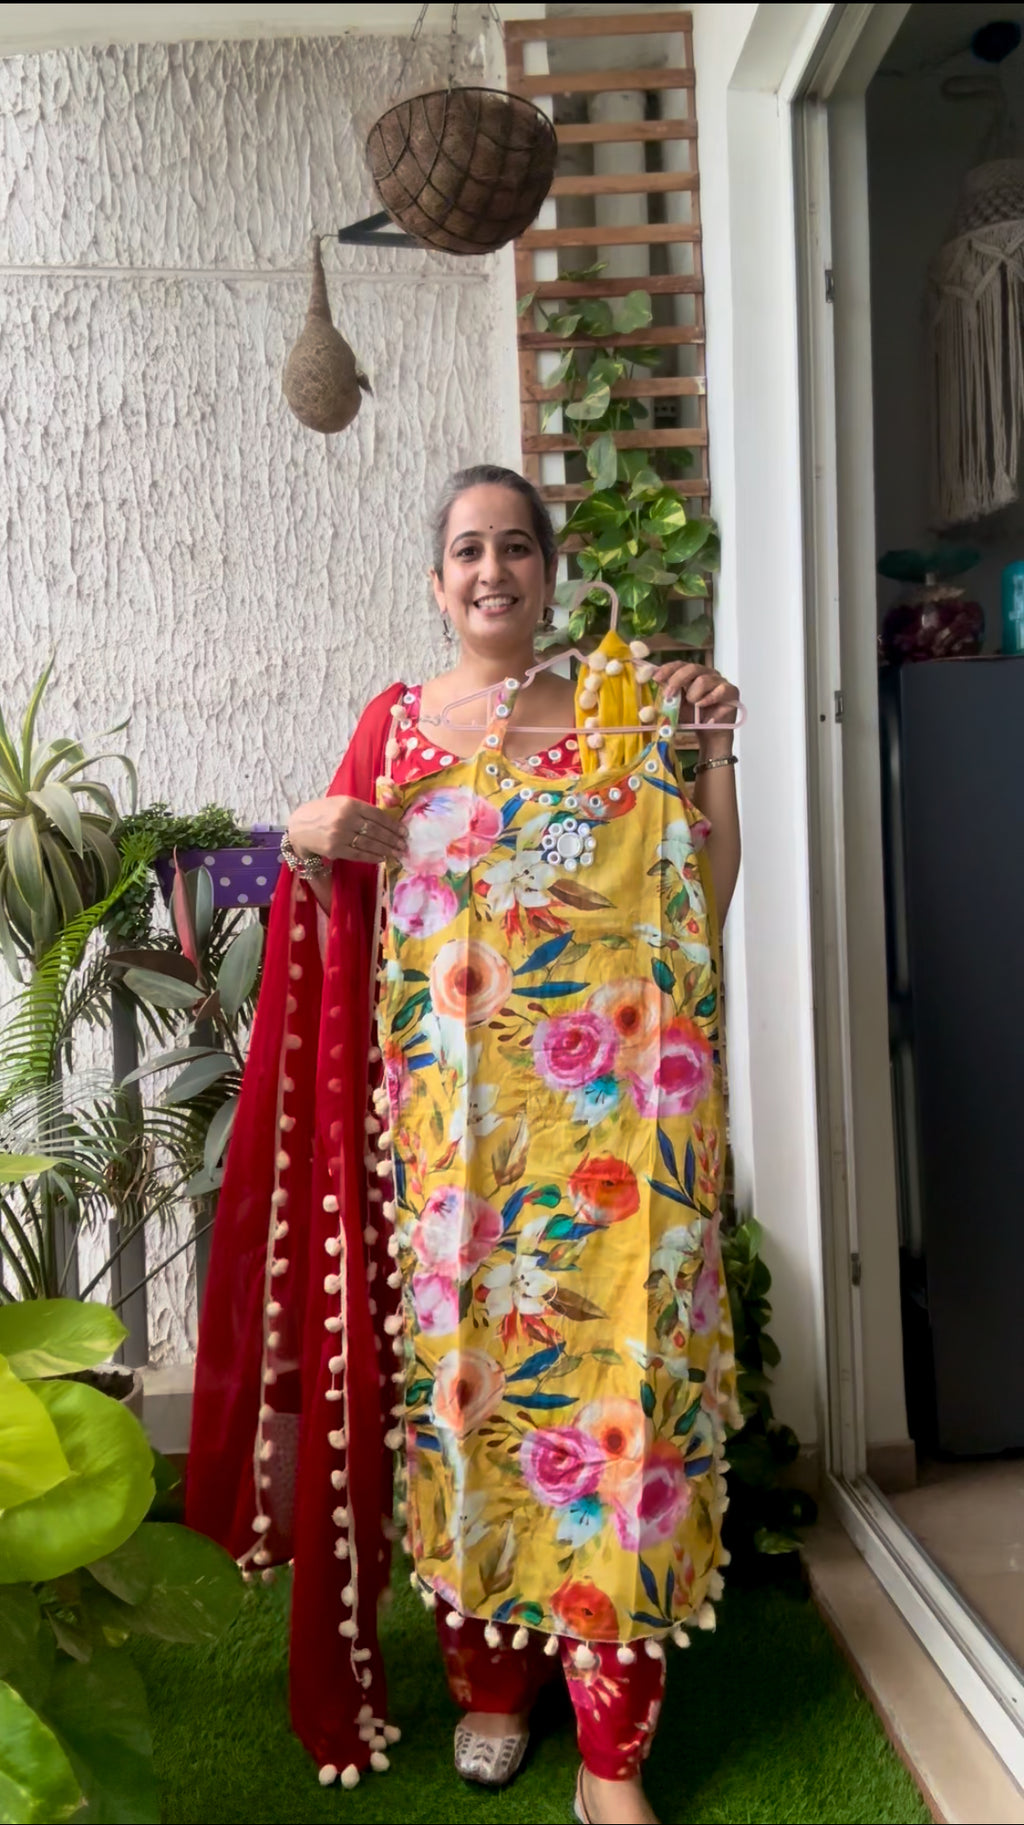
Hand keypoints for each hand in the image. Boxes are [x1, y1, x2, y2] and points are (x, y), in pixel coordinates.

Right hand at [287, 795, 406, 866]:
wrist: (299, 826)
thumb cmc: (323, 813)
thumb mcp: (341, 803)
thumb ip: (361, 809)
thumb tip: (387, 820)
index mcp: (350, 804)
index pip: (377, 815)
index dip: (393, 825)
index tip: (403, 831)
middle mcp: (346, 819)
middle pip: (376, 831)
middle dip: (392, 839)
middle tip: (403, 845)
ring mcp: (340, 835)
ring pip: (369, 844)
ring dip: (385, 850)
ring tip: (396, 853)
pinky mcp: (335, 849)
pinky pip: (358, 854)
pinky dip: (372, 857)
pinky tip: (382, 858)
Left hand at [652, 661, 737, 755]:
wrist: (709, 734)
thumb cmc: (693, 718)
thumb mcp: (675, 707)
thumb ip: (665, 698)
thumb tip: (650, 691)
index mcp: (693, 674)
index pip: (680, 664)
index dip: (668, 669)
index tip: (655, 678)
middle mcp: (707, 673)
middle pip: (692, 668)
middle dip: (677, 681)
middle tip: (668, 695)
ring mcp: (720, 681)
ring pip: (703, 680)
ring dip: (694, 696)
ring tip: (694, 706)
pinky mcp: (731, 691)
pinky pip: (719, 690)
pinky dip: (708, 700)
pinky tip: (703, 707)